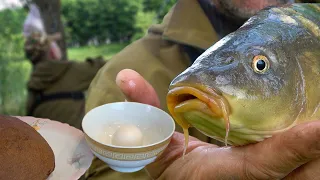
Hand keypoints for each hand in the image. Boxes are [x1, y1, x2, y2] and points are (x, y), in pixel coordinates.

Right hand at [116, 69, 319, 179]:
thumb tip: (125, 76)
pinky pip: (295, 174)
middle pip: (296, 177)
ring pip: (301, 178)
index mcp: (218, 174)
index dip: (290, 150)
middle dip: (316, 156)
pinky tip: (311, 139)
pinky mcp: (261, 179)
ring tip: (319, 130)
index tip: (319, 129)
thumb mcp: (152, 142)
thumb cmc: (166, 167)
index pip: (260, 166)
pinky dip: (307, 158)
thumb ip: (144, 108)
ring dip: (316, 158)